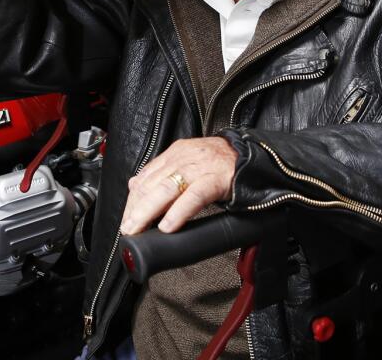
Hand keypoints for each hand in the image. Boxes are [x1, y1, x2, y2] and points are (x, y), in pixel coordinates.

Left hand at [120, 137, 237, 234]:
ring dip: (148, 211)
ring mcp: (199, 167)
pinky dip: (178, 212)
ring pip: (166, 189)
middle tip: (129, 228)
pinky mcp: (216, 178)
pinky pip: (193, 196)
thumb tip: (135, 186)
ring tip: (139, 228)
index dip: (133, 200)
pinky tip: (168, 225)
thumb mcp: (189, 162)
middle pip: (152, 184)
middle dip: (136, 208)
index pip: (145, 177)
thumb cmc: (221, 164)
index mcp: (175, 154)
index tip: (127, 218)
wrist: (254, 156)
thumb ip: (164, 173)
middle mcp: (184, 157)